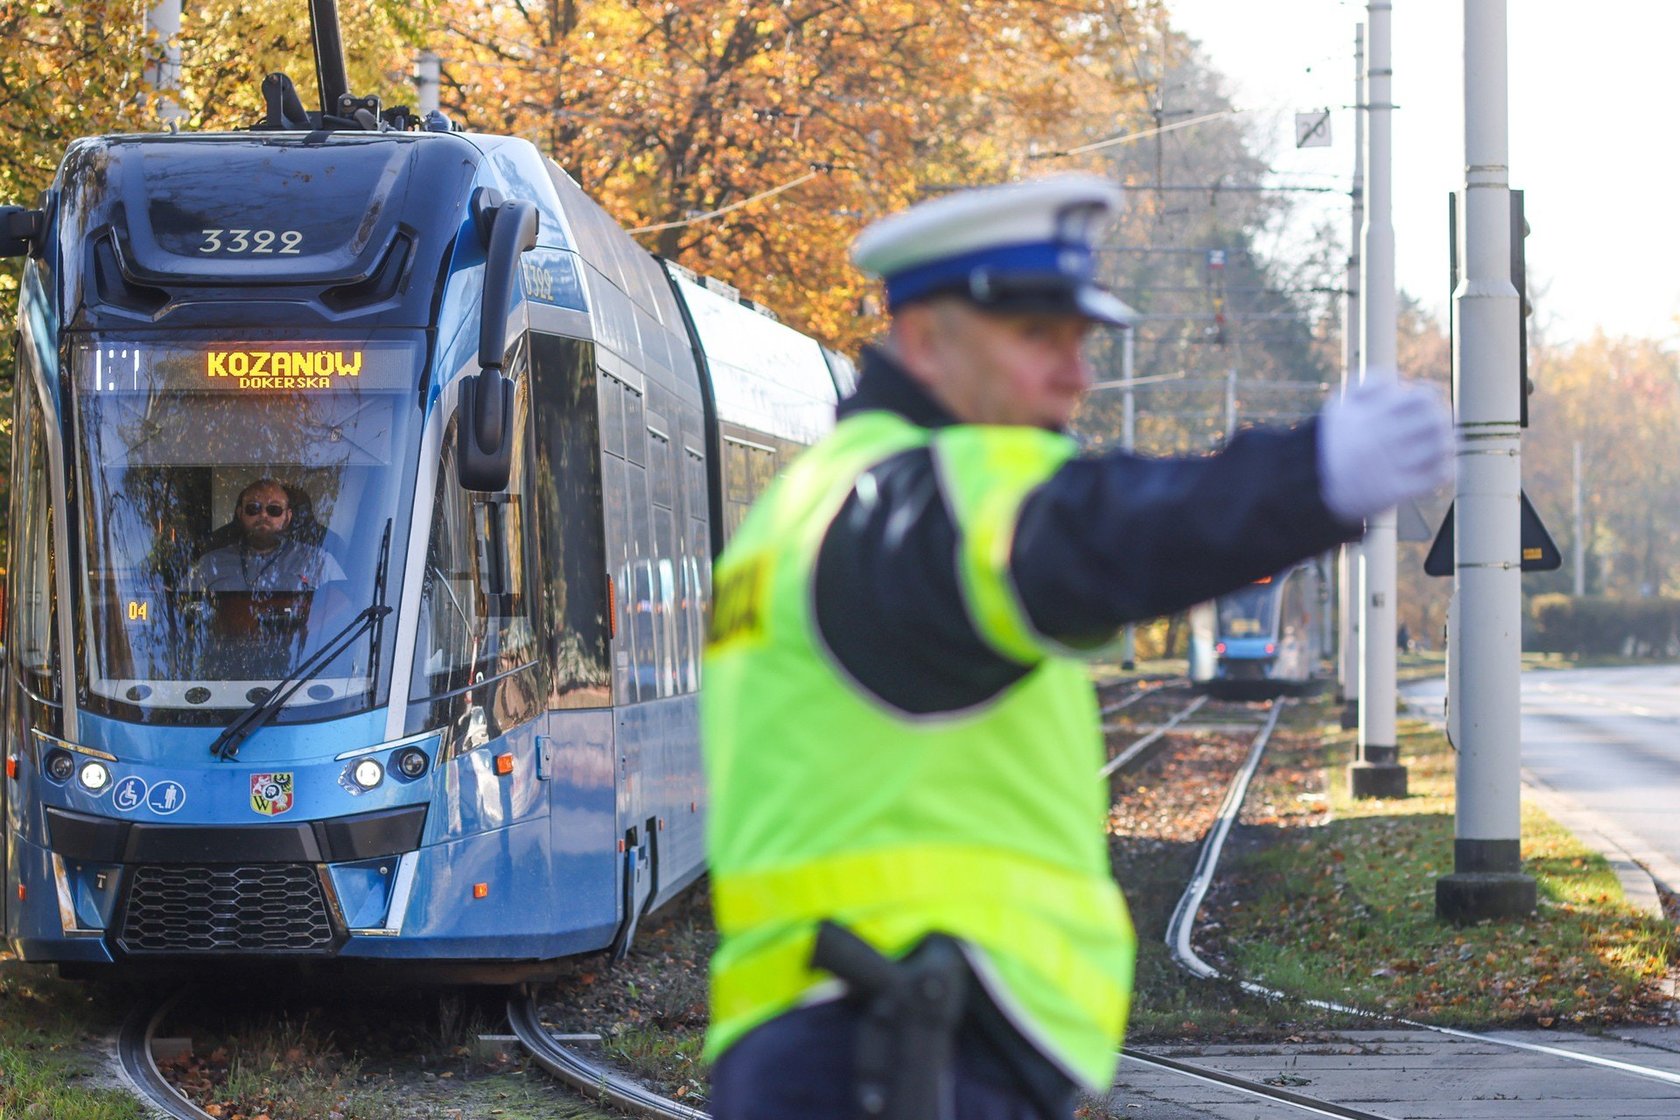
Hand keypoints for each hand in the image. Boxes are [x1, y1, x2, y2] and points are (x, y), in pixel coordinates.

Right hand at [1317, 378, 1453, 521]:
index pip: (1422, 397)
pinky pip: (1437, 476)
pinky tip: (1442, 465)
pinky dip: (1447, 468)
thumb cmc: (1333, 442)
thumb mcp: (1339, 406)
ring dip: (1447, 443)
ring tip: (1441, 444)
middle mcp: (1381, 440)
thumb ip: (1367, 385)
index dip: (1430, 395)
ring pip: (1442, 447)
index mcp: (1371, 416)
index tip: (1427, 402)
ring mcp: (1390, 466)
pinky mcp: (1395, 491)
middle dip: (1442, 419)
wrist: (1312, 486)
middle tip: (1438, 424)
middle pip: (1436, 420)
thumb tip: (1402, 381)